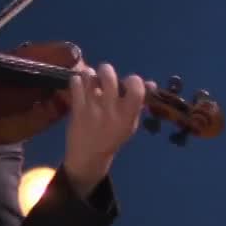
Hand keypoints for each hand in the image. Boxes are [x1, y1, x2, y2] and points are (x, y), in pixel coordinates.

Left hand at [61, 62, 154, 194]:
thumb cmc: (113, 136)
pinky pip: (75, 85)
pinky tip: (80, 85)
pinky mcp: (77, 109)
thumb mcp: (130, 123)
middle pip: (108, 76)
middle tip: (104, 74)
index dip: (133, 79)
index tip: (128, 82)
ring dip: (90, 75)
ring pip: (90, 77)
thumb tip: (150, 83)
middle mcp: (110, 109)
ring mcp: (92, 108)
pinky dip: (77, 80)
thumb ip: (138, 103)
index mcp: (128, 114)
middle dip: (106, 70)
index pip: (136, 86)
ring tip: (90, 80)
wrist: (89, 155)